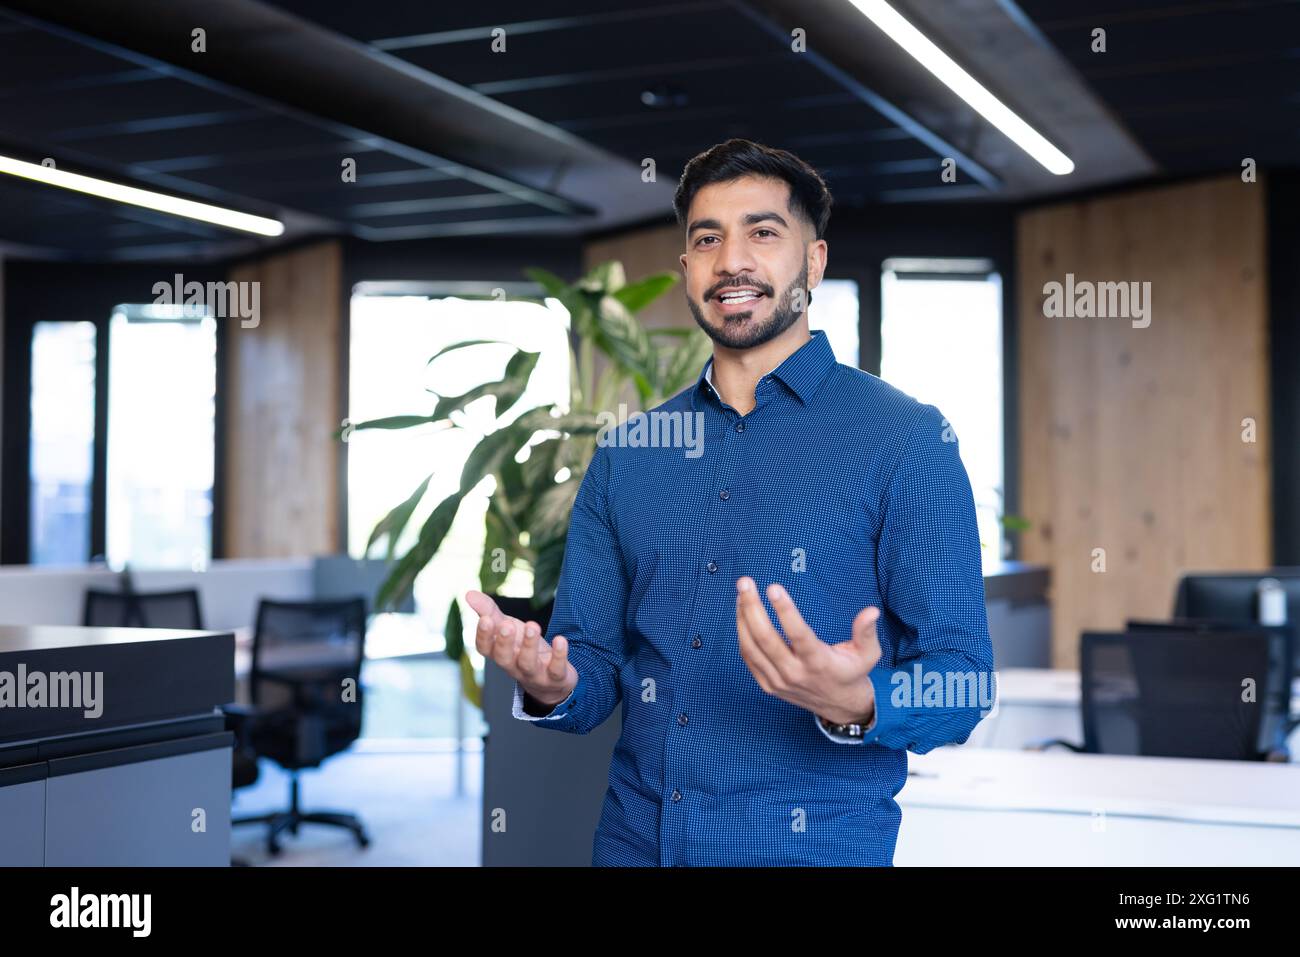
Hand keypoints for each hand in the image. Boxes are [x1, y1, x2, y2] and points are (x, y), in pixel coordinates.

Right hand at [465, 590, 577, 707]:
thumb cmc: (522, 648)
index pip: (485, 649)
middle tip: (507, 625)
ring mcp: (534, 674)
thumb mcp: (507, 627)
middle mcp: (514, 666)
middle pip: (504, 659)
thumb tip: (468, 594)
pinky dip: (559, 655)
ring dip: (529, 645)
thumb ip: (489, 612)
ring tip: (532, 625)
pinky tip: (560, 639)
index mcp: (500, 653)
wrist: (550, 680)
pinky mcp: (555, 677)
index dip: (484, 636)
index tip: (485, 619)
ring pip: (528, 663)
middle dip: (504, 642)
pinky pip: (556, 669)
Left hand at [735, 577, 882, 725]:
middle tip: (745, 582)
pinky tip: (742, 613)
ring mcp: (778, 681)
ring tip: (742, 592)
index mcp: (819, 663)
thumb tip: (872, 611)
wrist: (839, 706)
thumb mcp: (867, 655)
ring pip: (752, 647)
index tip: (773, 587)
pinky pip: (749, 657)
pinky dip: (742, 634)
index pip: (798, 635)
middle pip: (766, 639)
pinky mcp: (768, 685)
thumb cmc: (852, 673)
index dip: (785, 611)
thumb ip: (866, 632)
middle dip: (752, 607)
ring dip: (742, 617)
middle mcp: (795, 673)